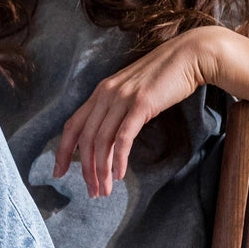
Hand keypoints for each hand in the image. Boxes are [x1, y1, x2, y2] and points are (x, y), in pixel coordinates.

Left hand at [53, 26, 224, 196]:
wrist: (190, 55)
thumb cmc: (164, 77)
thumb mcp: (132, 93)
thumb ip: (116, 111)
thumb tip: (108, 140)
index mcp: (101, 92)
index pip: (73, 125)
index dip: (63, 151)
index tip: (59, 172)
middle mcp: (106, 93)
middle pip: (86, 139)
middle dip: (86, 170)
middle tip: (92, 192)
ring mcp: (123, 97)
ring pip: (102, 141)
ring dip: (101, 170)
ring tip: (105, 190)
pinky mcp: (141, 104)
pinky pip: (124, 137)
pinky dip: (119, 159)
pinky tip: (120, 175)